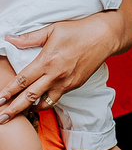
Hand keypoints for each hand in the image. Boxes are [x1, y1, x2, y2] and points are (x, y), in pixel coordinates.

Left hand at [0, 12, 127, 121]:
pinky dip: (46, 102)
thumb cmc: (78, 30)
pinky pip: (56, 97)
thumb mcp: (52, 30)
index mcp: (47, 61)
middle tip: (1, 119)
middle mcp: (55, 75)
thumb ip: (29, 38)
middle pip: (30, 97)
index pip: (22, 80)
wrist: (104, 37)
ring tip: (19, 115)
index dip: (8, 92)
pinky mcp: (75, 85)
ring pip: (44, 102)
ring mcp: (66, 83)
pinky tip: (38, 104)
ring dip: (30, 110)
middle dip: (14, 109)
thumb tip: (10, 38)